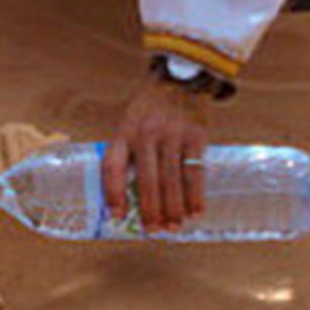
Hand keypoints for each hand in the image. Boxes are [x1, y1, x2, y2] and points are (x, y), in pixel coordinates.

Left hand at [105, 76, 210, 230]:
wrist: (180, 80)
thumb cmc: (150, 109)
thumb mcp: (130, 123)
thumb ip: (127, 152)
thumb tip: (127, 196)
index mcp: (125, 132)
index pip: (114, 166)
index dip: (114, 193)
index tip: (116, 215)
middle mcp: (146, 134)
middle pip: (147, 179)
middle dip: (150, 209)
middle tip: (154, 230)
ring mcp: (172, 135)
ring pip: (172, 180)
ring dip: (174, 208)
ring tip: (174, 227)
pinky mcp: (195, 136)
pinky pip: (195, 172)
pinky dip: (195, 195)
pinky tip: (195, 211)